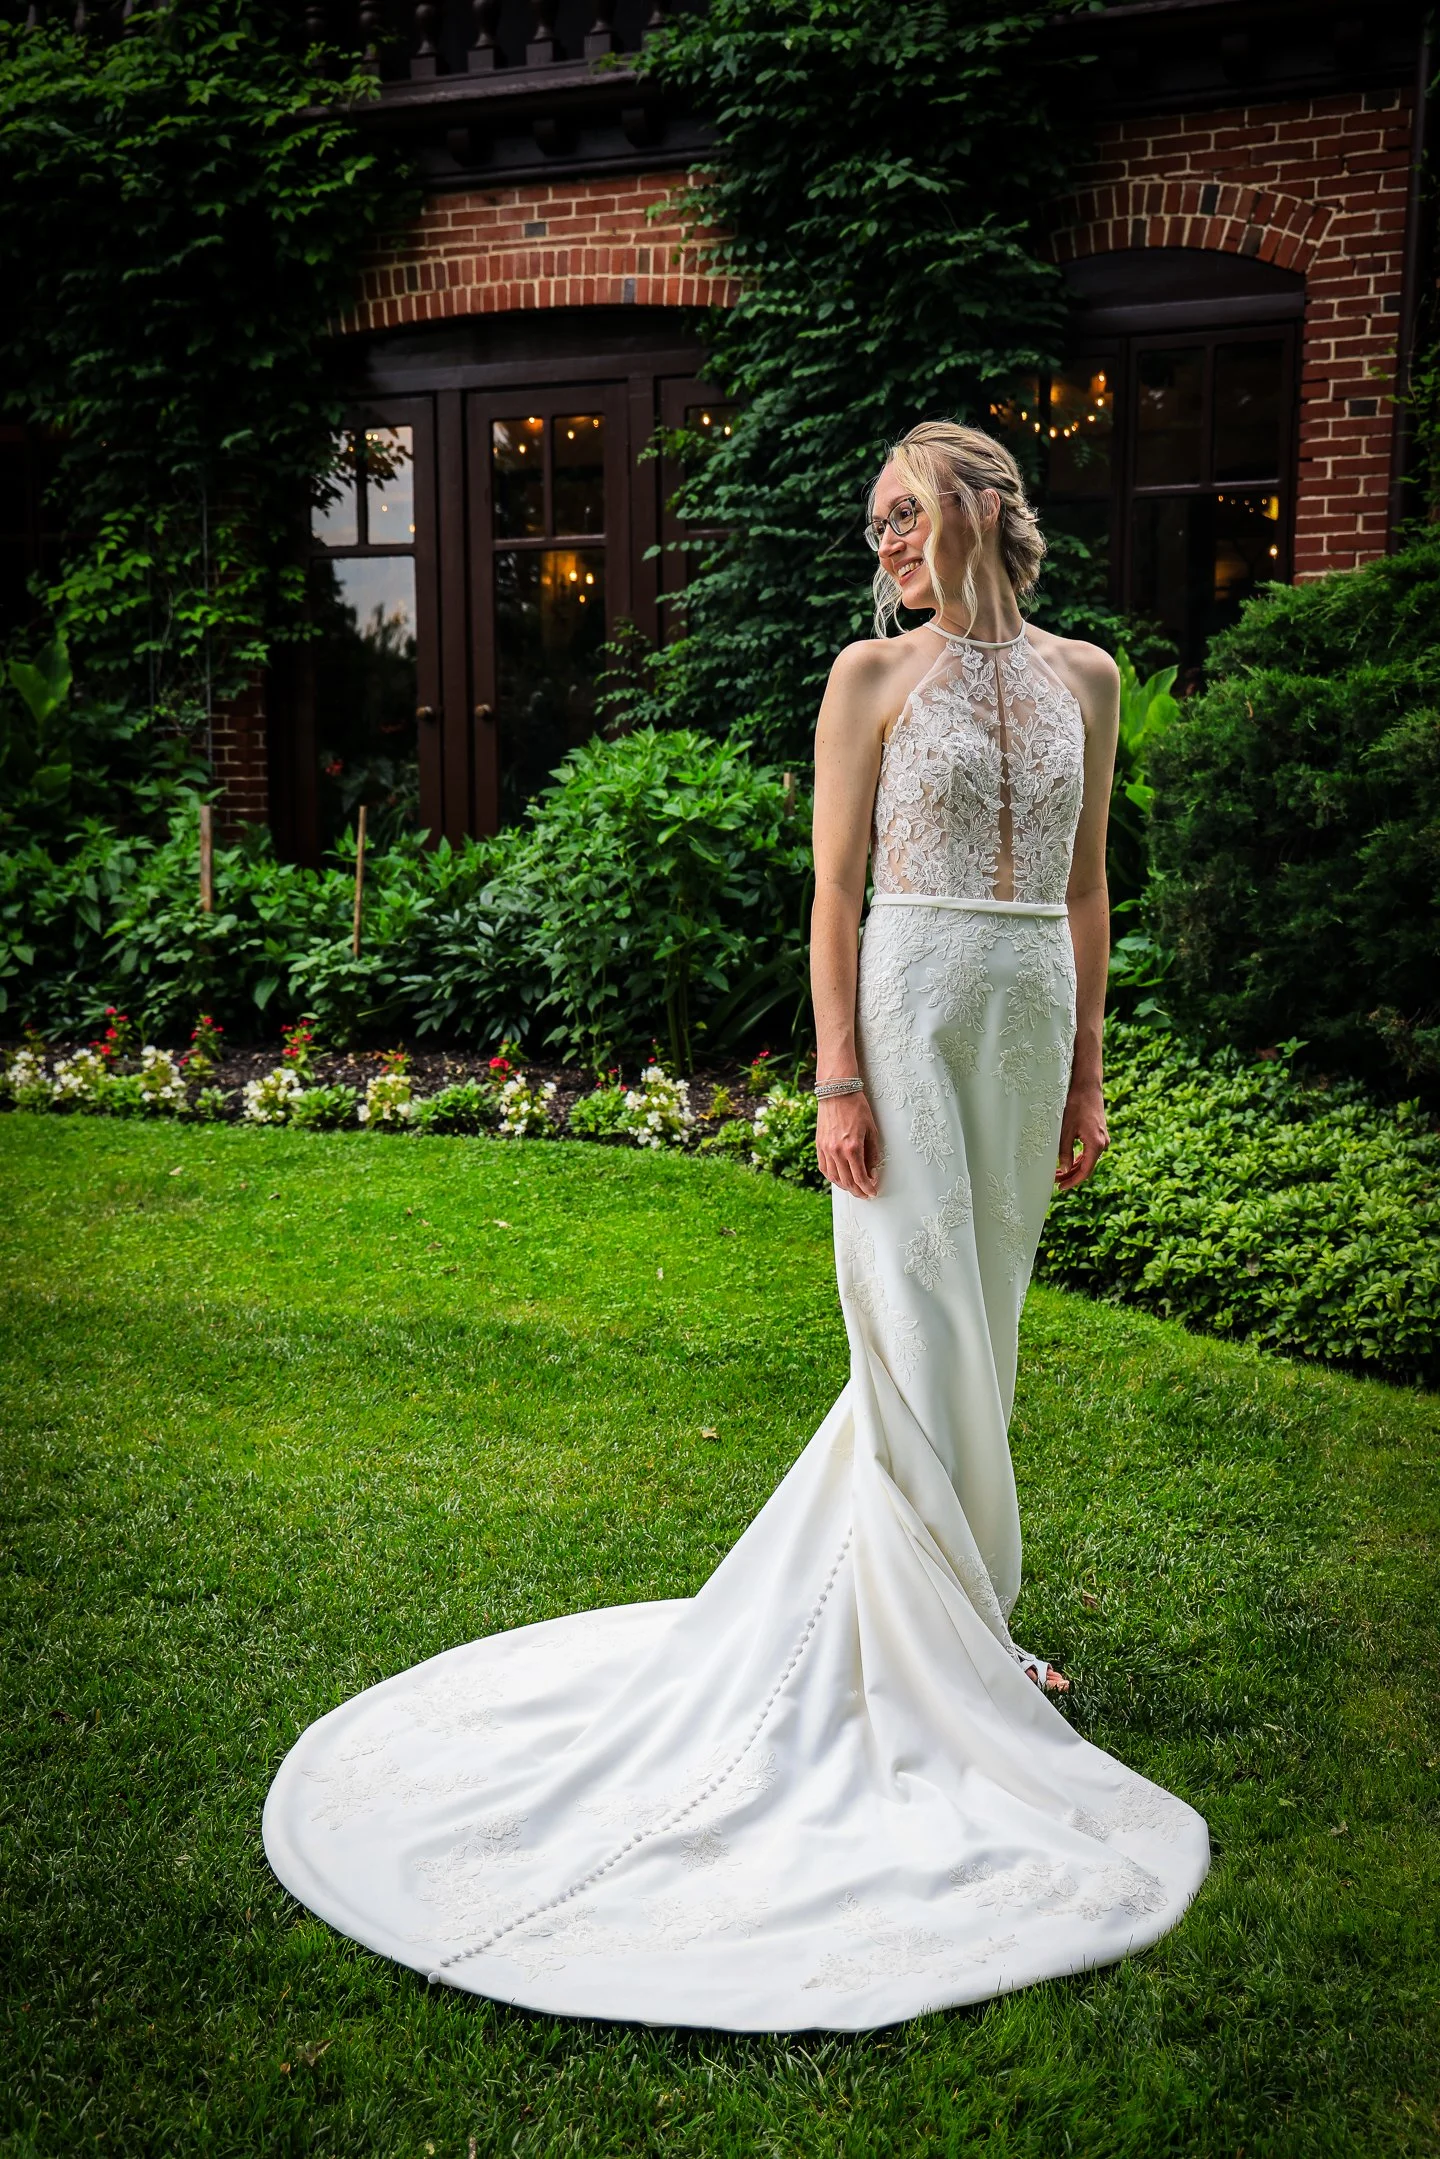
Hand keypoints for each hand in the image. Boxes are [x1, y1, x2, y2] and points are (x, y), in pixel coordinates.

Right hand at [816, 1090, 881, 1198]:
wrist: (837, 1091)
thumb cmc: (857, 1107)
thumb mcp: (871, 1130)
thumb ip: (872, 1153)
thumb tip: (872, 1171)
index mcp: (852, 1148)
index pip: (860, 1177)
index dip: (867, 1188)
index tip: (872, 1192)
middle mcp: (837, 1151)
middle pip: (847, 1181)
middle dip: (857, 1191)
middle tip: (865, 1194)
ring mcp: (826, 1149)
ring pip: (834, 1177)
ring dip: (845, 1186)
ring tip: (853, 1188)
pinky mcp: (819, 1145)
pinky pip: (824, 1168)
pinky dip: (832, 1176)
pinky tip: (839, 1178)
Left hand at [1055, 1077, 1108, 1191]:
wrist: (1087, 1086)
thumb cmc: (1076, 1105)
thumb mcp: (1065, 1130)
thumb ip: (1064, 1151)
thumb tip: (1063, 1170)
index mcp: (1096, 1144)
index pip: (1085, 1171)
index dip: (1072, 1181)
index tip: (1060, 1187)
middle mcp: (1103, 1143)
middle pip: (1087, 1167)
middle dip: (1071, 1175)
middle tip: (1055, 1181)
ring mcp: (1103, 1138)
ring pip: (1088, 1160)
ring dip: (1074, 1167)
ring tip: (1058, 1172)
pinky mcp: (1099, 1133)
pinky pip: (1089, 1151)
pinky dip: (1079, 1158)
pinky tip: (1067, 1160)